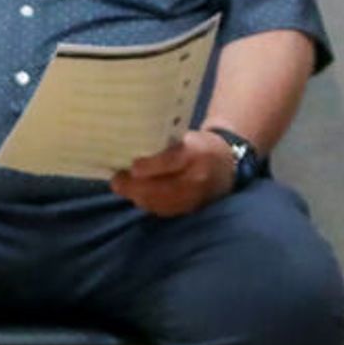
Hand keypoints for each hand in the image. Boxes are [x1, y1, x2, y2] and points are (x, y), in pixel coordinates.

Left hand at [110, 129, 240, 217]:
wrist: (227, 165)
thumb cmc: (199, 145)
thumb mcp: (186, 135)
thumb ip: (162, 144)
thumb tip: (130, 156)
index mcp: (196, 152)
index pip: (171, 161)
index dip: (148, 167)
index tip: (132, 166)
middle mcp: (197, 177)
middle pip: (160, 188)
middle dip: (134, 186)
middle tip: (116, 180)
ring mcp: (194, 197)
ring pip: (159, 201)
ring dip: (137, 195)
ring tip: (123, 187)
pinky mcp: (190, 208)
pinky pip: (164, 209)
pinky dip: (148, 202)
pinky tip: (137, 195)